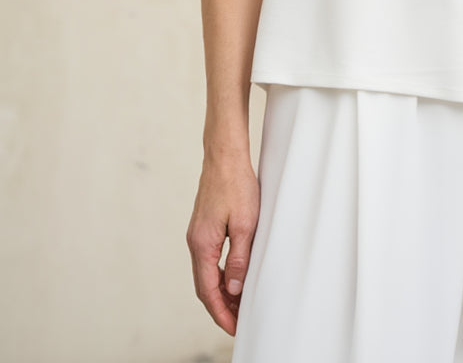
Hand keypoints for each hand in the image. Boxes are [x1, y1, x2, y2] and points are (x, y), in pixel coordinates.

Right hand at [186, 155, 260, 334]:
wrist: (224, 155)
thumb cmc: (236, 184)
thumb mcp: (245, 224)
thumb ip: (239, 259)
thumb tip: (233, 288)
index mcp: (202, 245)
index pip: (208, 291)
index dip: (221, 313)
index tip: (234, 328)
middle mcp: (195, 242)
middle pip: (204, 286)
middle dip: (221, 307)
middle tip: (239, 322)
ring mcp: (198, 234)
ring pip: (207, 273)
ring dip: (221, 291)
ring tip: (240, 304)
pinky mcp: (204, 226)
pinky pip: (210, 259)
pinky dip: (220, 274)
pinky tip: (234, 277)